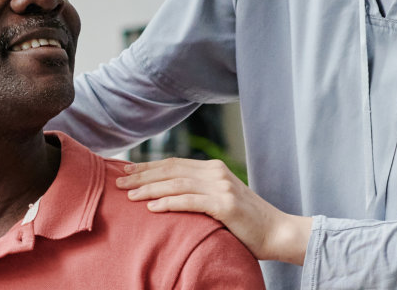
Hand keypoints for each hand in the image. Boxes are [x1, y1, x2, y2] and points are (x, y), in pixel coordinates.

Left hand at [117, 158, 312, 263]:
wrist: (277, 232)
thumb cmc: (247, 223)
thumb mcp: (221, 201)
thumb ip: (200, 194)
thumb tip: (169, 196)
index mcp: (214, 169)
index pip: (173, 164)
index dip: (148, 167)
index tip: (126, 171)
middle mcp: (216, 173)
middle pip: (170, 170)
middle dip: (142, 175)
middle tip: (118, 181)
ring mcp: (221, 187)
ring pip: (176, 184)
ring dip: (149, 189)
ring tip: (128, 195)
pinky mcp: (225, 204)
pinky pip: (189, 201)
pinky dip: (168, 203)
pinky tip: (150, 208)